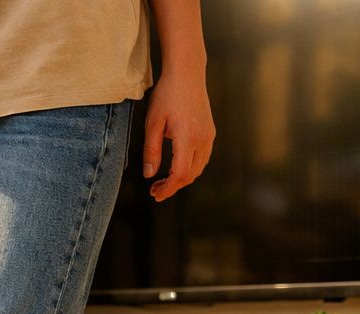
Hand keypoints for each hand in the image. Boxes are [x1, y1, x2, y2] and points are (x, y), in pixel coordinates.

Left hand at [142, 66, 214, 201]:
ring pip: (198, 168)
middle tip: (154, 190)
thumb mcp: (152, 123)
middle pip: (190, 175)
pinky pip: (202, 158)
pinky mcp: (210, 132)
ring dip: (181, 179)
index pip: (180, 174)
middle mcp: (202, 139)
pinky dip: (190, 168)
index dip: (167, 188)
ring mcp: (209, 136)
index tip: (154, 194)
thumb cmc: (167, 95)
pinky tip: (176, 167)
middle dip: (172, 187)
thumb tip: (149, 175)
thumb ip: (151, 150)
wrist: (187, 74)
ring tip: (162, 181)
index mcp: (187, 138)